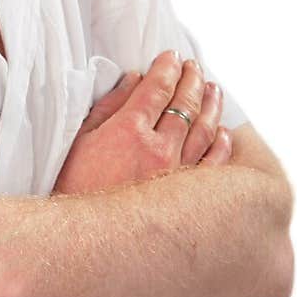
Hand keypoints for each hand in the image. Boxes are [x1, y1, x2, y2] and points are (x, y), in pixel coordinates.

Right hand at [52, 50, 231, 195]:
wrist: (83, 240)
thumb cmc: (72, 189)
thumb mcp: (80, 141)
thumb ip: (108, 108)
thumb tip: (132, 80)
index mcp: (129, 131)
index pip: (157, 89)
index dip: (167, 68)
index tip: (172, 56)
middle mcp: (158, 149)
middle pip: (185, 104)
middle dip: (191, 80)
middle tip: (194, 66)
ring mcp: (176, 174)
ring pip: (205, 131)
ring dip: (212, 106)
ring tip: (213, 89)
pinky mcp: (186, 198)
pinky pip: (213, 166)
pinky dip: (222, 146)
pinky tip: (224, 133)